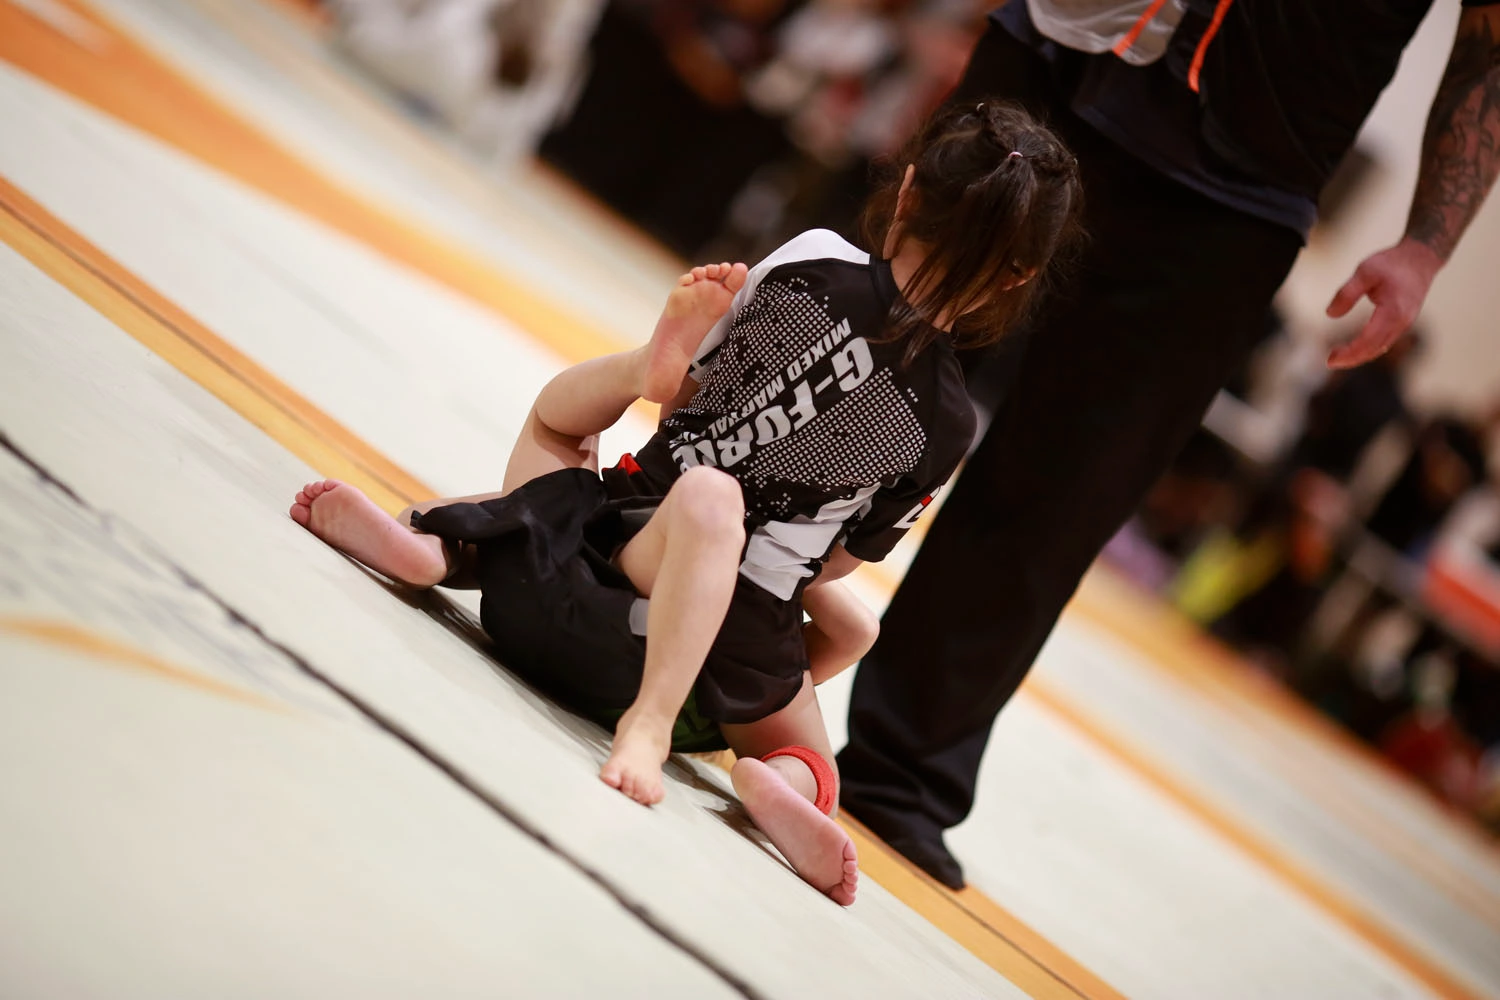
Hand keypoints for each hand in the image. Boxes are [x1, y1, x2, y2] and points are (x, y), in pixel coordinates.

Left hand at [1324, 238, 1442, 368]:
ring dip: (1360, 356)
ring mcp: (1405, 323)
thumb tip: (1330, 314)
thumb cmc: (1392, 263)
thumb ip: (1347, 293)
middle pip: (1374, 349)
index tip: (1330, 359)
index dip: (1349, 353)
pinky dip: (1370, 348)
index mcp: (1393, 311)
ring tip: (1338, 357)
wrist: (1421, 257)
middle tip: (1330, 361)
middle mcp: (1402, 321)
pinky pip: (1386, 341)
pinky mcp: (1404, 321)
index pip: (1368, 340)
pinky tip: (1355, 349)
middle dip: (1352, 358)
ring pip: (1381, 347)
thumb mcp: (1365, 271)